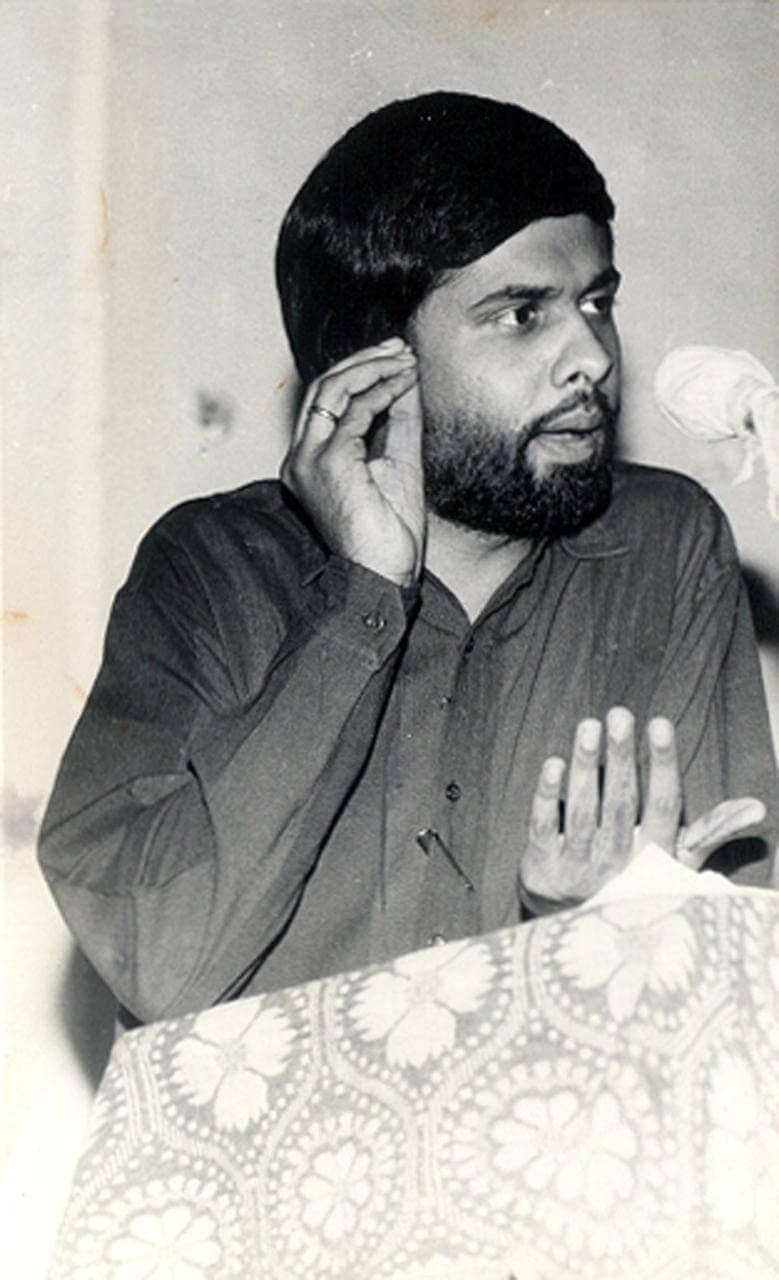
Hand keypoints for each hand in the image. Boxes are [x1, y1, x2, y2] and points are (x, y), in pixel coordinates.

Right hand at [281, 337, 424, 586]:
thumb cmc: (389, 533)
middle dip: (364, 360)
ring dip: (373, 367)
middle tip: (399, 348)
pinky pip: (356, 411)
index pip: (326, 401)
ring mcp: (309, 459)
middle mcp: (300, 457)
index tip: (394, 358)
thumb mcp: (397, 463)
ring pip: (333, 389)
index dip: (360, 372)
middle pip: (323, 387)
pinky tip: (405, 382)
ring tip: (405, 359)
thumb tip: (407, 379)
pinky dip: (383, 390)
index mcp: (309, 460)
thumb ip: (398, 421)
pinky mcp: (329, 462)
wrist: (384, 575)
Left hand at [517, 707, 765, 913]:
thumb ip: (712, 830)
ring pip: (582, 811)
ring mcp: (578, 869)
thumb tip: (757, 808)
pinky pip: (543, 829)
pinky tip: (552, 764)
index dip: (661, 764)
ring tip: (588, 727)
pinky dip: (547, 797)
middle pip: (620, 803)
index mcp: (654, 857)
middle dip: (621, 757)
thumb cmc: (637, 881)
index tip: (659, 723)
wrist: (581, 933)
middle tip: (619, 714)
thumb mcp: (678, 862)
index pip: (662, 805)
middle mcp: (618, 865)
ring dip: (585, 767)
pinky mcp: (542, 870)